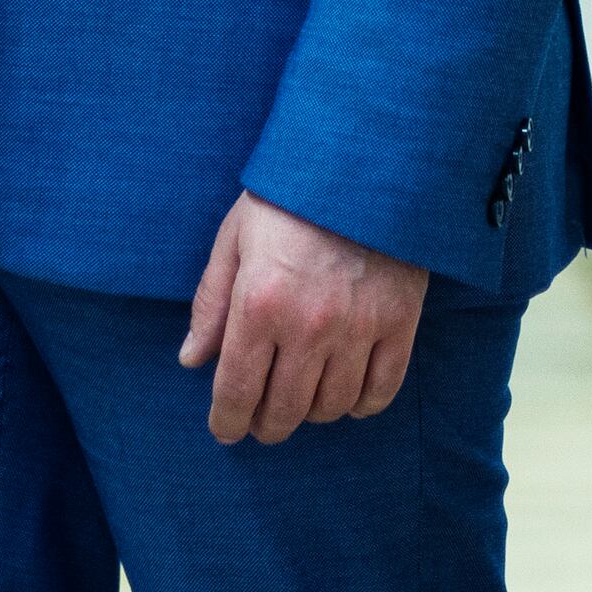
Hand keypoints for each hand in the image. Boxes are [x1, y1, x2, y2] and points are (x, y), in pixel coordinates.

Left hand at [178, 192, 426, 446]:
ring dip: (311, 414)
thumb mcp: (235, 239)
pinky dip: (361, 405)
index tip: (226, 430)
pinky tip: (346, 398)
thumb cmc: (290, 197)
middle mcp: (309, 326)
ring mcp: (358, 328)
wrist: (364, 162)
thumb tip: (192, 360)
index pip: (238, 389)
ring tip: (302, 401)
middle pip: (284, 409)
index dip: (227, 421)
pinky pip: (380, 390)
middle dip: (266, 425)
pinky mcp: (399, 323)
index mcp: (260, 304)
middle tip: (261, 422)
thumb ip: (212, 304)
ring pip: (331, 406)